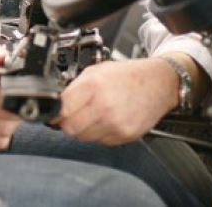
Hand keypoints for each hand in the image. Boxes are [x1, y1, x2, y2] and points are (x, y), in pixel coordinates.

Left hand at [54, 58, 178, 144]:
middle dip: (66, 123)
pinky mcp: (125, 135)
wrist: (159, 83)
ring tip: (91, 115)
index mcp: (93, 86)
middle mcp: (104, 106)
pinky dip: (98, 133)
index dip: (54, 113)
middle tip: (70, 115)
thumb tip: (56, 102)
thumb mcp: (95, 71)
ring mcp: (116, 123)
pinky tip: (105, 120)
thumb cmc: (127, 75)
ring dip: (82, 129)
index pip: (62, 110)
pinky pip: (101, 141)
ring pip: (84, 137)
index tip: (53, 113)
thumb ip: (74, 87)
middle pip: (70, 128)